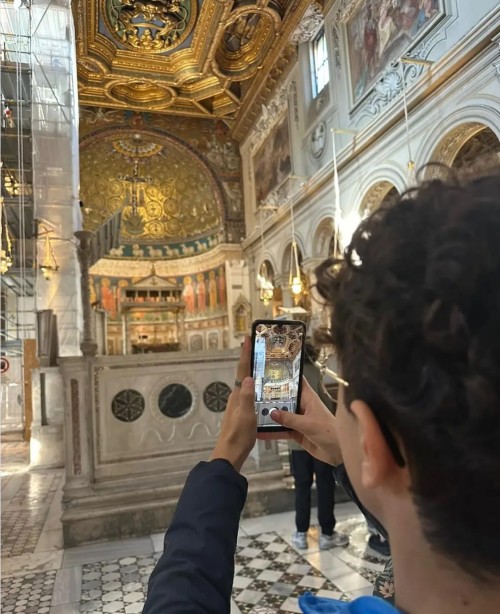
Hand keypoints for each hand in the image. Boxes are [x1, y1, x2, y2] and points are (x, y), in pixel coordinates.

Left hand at [210, 337, 255, 471]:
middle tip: (259, 348)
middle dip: (250, 360)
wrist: (229, 455)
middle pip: (244, 374)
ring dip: (253, 373)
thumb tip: (248, 377)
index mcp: (237, 396)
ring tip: (265, 365)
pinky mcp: (242, 414)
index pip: (242, 371)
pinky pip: (250, 395)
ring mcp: (238, 406)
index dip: (245, 355)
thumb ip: (247, 397)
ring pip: (247, 385)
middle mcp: (236, 398)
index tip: (246, 339)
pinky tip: (264, 391)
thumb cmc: (238, 436)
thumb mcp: (246, 416)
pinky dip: (256, 387)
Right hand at [257, 377, 342, 465]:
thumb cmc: (329, 431)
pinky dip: (272, 432)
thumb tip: (271, 413)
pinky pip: (281, 430)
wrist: (338, 453)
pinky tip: (260, 433)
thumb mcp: (308, 424)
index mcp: (308, 398)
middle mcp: (302, 406)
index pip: (296, 382)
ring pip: (281, 415)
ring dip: (269, 415)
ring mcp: (298, 420)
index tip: (269, 371)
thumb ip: (289, 419)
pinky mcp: (296, 433)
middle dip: (271, 397)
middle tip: (252, 393)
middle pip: (284, 399)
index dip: (285, 375)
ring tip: (252, 412)